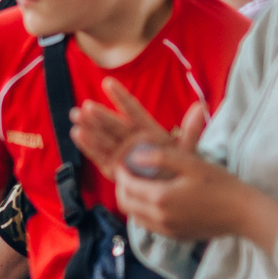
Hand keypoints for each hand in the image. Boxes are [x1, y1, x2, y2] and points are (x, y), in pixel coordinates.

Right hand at [76, 82, 204, 179]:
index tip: (108, 83)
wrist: (170, 195)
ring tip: (76, 116)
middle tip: (87, 106)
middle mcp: (131, 140)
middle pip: (115, 125)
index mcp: (148, 132)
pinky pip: (101, 157)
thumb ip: (191, 131)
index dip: (121, 98)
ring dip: (90, 128)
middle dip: (100, 116)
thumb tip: (201, 106)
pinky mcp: (114, 169)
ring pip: (104, 139)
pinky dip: (89, 147)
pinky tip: (78, 134)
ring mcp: (121, 154)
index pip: (133, 111)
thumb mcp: (187, 151)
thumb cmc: (177, 170)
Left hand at [113, 137, 277, 244]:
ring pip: (134, 216)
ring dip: (131, 201)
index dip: (121, 172)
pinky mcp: (175, 236)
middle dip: (122, 187)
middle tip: (128, 173)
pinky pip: (148, 225)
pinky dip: (143, 213)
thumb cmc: (220, 184)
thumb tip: (134, 156)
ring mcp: (167, 230)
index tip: (123, 162)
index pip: (127, 186)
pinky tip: (154, 200)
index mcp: (161, 197)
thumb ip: (160, 158)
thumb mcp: (190, 163)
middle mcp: (159, 218)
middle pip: (125, 203)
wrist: (243, 213)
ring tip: (139, 185)